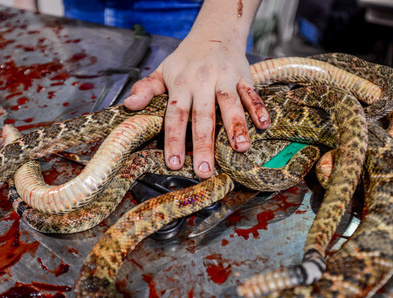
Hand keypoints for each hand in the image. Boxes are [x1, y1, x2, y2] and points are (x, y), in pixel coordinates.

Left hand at [124, 37, 269, 178]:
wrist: (215, 32)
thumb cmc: (187, 59)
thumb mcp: (162, 70)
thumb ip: (146, 88)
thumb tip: (129, 105)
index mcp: (181, 84)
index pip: (176, 115)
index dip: (174, 139)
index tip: (174, 163)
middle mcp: (203, 82)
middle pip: (203, 116)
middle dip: (204, 144)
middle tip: (205, 170)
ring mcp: (225, 79)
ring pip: (230, 105)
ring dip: (236, 127)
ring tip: (241, 148)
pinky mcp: (244, 77)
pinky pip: (252, 94)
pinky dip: (259, 108)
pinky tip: (264, 125)